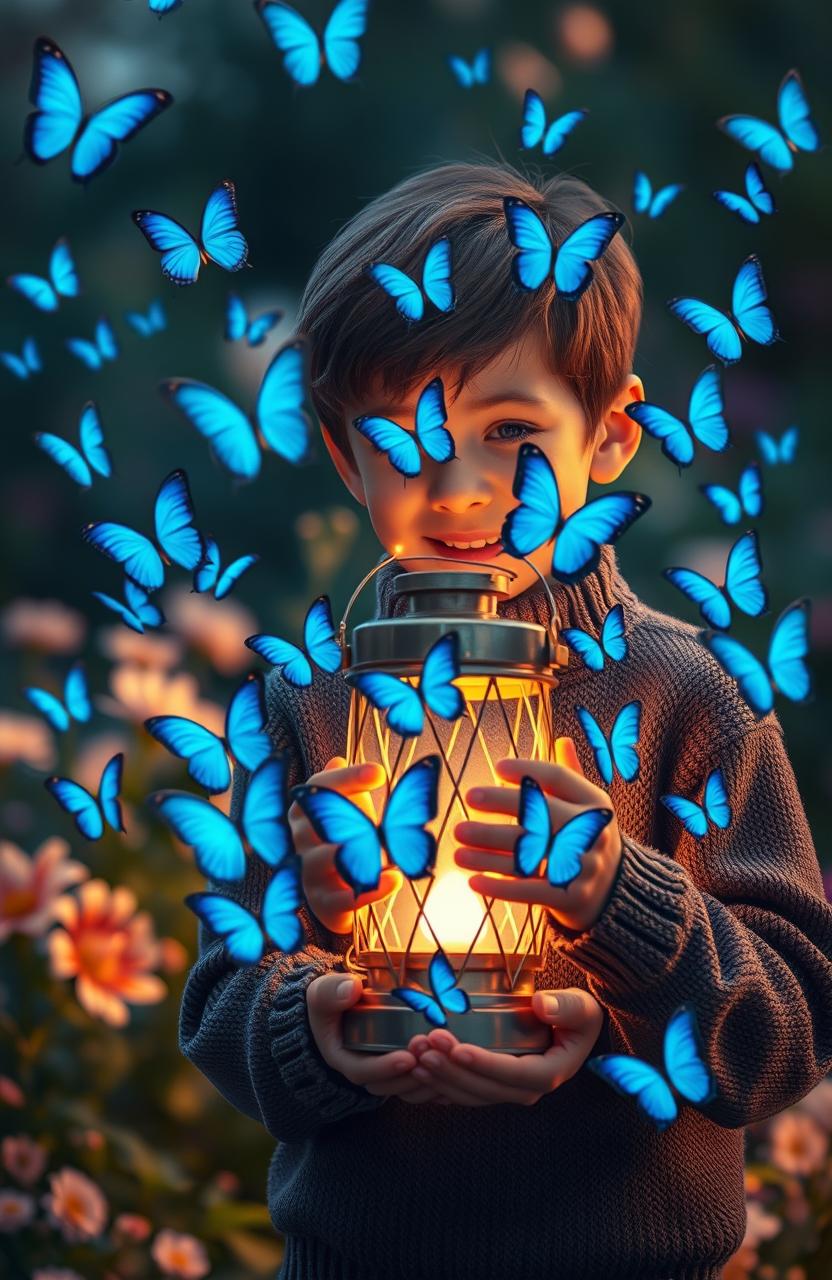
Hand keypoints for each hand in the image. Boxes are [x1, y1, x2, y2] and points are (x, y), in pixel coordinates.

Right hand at [288, 756, 401, 933]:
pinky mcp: (322, 903)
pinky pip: (345, 898)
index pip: (320, 786)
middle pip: (322, 820)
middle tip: (379, 816)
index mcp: (303, 810)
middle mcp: (299, 838)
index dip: (349, 778)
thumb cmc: (341, 842)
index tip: (379, 772)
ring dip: (363, 853)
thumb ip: (345, 788)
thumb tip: (337, 760)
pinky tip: (394, 878)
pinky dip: (372, 889)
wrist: (334, 894)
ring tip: (386, 851)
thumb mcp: (345, 811)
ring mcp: (307, 872)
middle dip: (352, 816)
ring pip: (330, 858)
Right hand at [306, 972, 443, 1103]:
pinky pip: (422, 1085)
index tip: (407, 1059)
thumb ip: (332, 992)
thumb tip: (352, 989)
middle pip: (391, 1085)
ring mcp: (387, 1073)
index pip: (363, 1072)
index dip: (385, 1069)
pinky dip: (439, 1083)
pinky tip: (457, 1071)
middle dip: (413, 1076)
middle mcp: (367, 1072)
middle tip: (433, 1054)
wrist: (340, 1007)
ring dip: (430, 1080)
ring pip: (409, 1089)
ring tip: (448, 1062)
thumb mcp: (324, 994)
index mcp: (344, 1059)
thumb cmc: (332, 1000)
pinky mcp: (404, 1070)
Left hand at [405, 988, 603, 1105]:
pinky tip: (417, 1070)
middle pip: (485, 1089)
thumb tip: (542, 1005)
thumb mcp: (581, 1007)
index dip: (485, 1064)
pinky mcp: (490, 1087)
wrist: (570, 1029)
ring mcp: (506, 1091)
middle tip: (426, 1048)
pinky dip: (439, 1086)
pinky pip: (463, 1094)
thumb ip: (566, 1006)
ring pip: (470, 1094)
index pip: (515, 1074)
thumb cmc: (575, 1015)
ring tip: (417, 1056)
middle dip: (452, 1071)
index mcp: (550, 1073)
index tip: (458, 1048)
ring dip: (441, 1079)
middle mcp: (527, 1090)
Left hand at [454, 737, 622, 933]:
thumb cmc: (587, 838)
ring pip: (529, 855)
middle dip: (501, 803)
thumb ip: (572, 777)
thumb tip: (563, 739)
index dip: (528, 770)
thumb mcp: (588, 808)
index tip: (497, 768)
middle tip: (468, 796)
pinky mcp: (572, 897)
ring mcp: (584, 866)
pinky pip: (530, 891)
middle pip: (540, 813)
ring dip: (487, 852)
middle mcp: (592, 832)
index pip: (559, 779)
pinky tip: (473, 881)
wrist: (614, 892)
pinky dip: (500, 888)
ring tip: (457, 848)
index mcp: (595, 804)